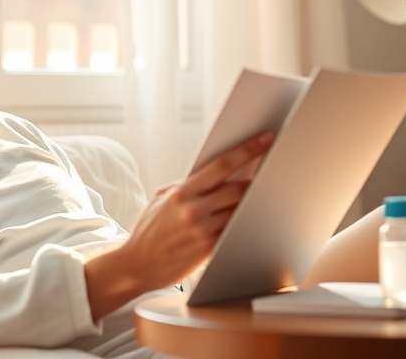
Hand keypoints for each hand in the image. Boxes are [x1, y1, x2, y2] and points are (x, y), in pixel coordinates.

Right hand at [83, 131, 273, 320]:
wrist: (137, 265)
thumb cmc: (149, 230)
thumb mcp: (160, 200)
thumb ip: (186, 186)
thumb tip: (215, 173)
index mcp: (181, 192)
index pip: (221, 165)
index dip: (247, 151)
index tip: (265, 140)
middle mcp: (193, 210)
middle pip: (238, 189)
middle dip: (255, 182)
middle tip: (267, 175)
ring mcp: (202, 231)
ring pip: (240, 211)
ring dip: (251, 205)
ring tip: (259, 199)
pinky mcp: (209, 251)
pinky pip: (234, 232)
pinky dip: (242, 224)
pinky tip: (248, 221)